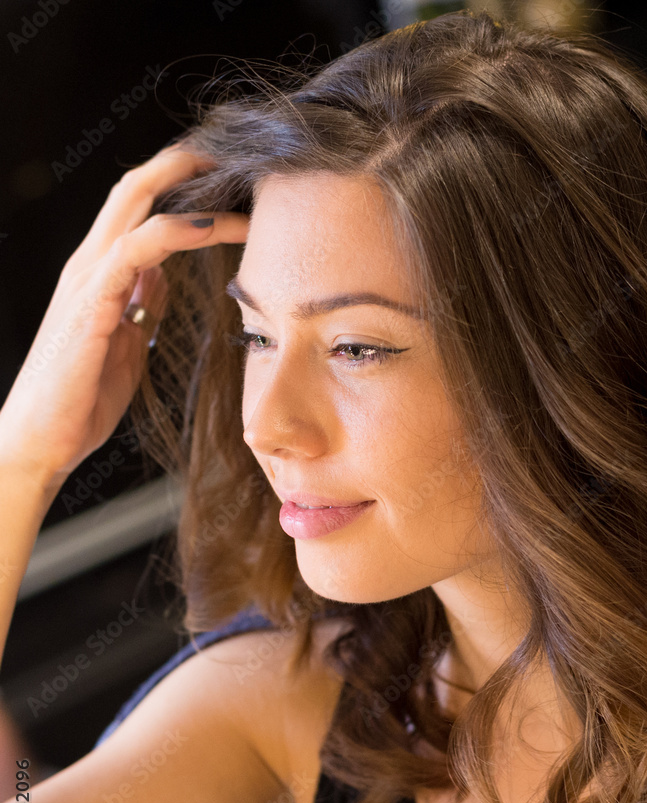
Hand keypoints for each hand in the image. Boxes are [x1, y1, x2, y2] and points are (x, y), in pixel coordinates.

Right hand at [0, 141, 248, 488]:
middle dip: (188, 164)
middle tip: (239, 157)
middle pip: (137, 187)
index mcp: (104, 271)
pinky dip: (173, 231)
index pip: (143, 206)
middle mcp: (93, 263)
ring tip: (237, 181)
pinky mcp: (90, 302)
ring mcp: (89, 278)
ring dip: (190, 188)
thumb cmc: (83, 394)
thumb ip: (142, 303)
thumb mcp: (127, 339)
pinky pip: (133, 250)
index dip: (183, 184)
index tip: (231, 181)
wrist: (46, 439)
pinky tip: (208, 224)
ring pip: (135, 204)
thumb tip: (164, 278)